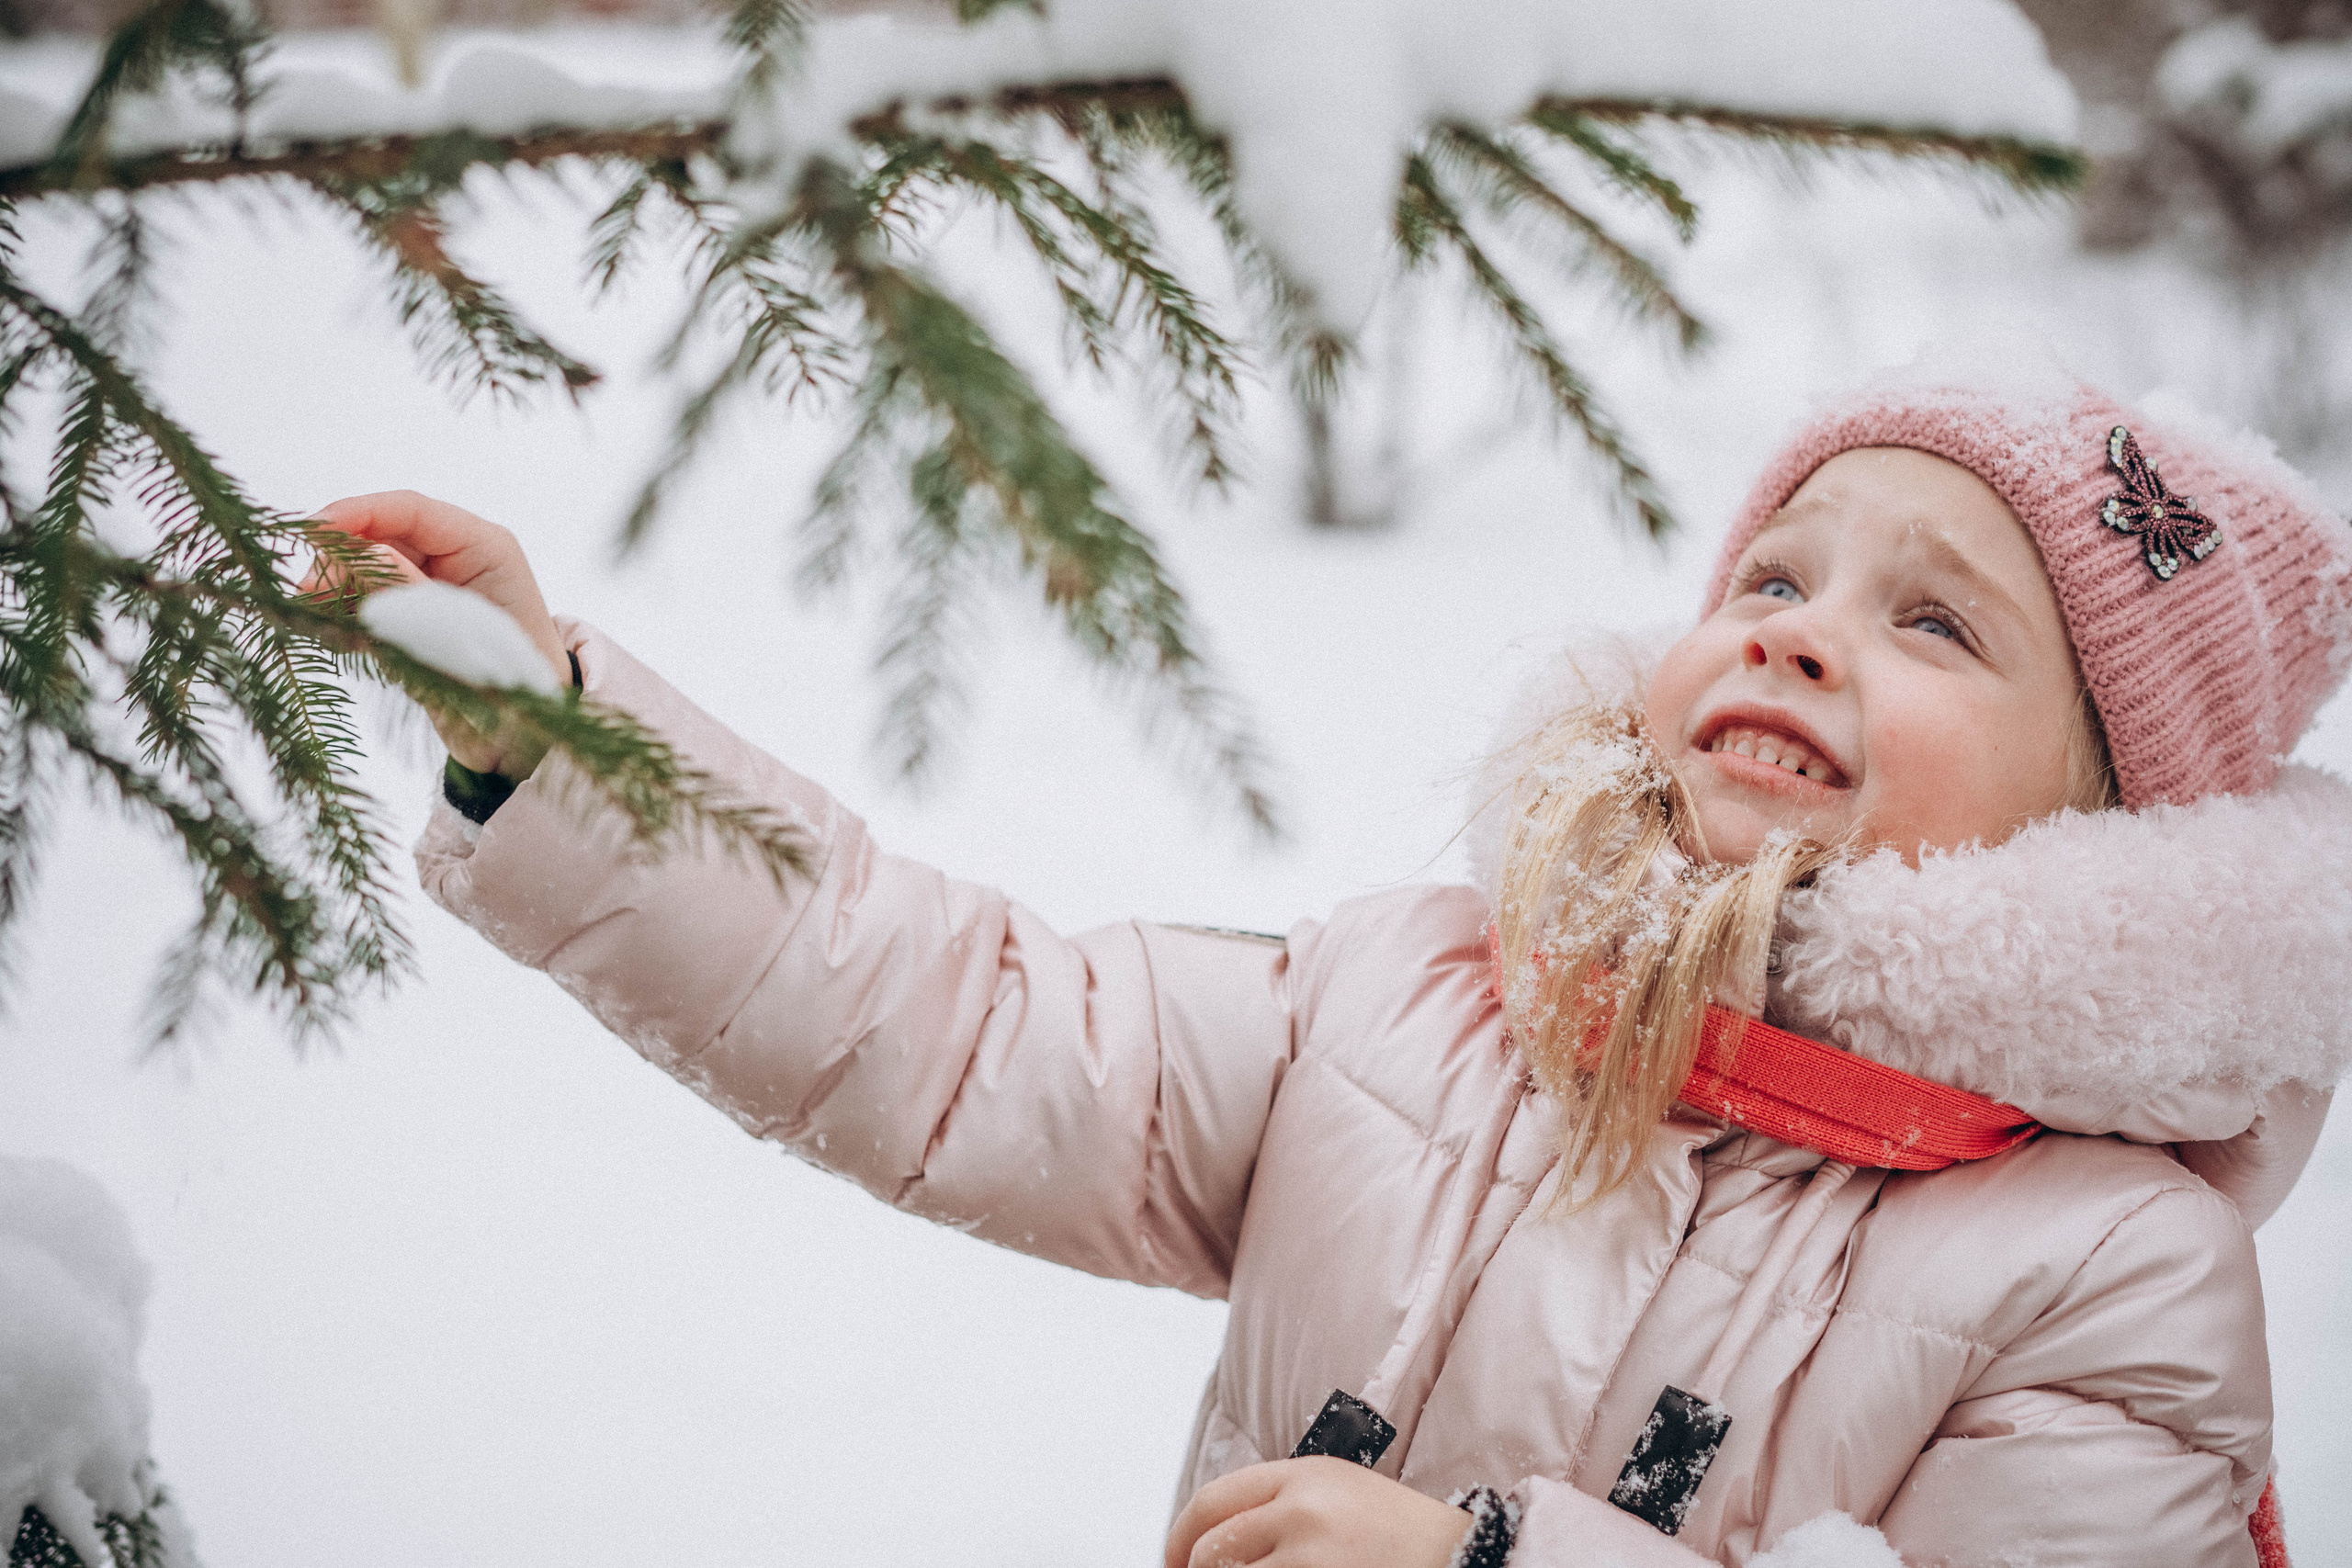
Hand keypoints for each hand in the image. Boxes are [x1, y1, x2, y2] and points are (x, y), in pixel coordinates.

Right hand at [302, 491, 569, 778]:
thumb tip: (369, 553)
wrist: (528, 725)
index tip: (312, 533)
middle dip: (339, 557)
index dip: (357, 514)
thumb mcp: (464, 635)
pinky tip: (328, 629)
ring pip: (369, 565)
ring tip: (312, 612)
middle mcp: (458, 555)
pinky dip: (344, 609)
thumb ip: (415, 592)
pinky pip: (369, 596)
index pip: (412, 511)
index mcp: (485, 548)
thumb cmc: (514, 678)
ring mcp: (434, 581)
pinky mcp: (414, 608)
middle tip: (306, 592)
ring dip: (335, 584)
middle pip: (382, 533)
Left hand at [1164, 1458, 1469, 1567]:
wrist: (1463, 1557)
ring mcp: (1311, 1555)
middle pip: (1210, 1550)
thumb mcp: (1339, 1495)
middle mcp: (1300, 1509)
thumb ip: (1280, 1506)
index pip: (1210, 1503)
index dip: (1179, 1540)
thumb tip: (1212, 1545)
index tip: (1174, 1563)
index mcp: (1301, 1475)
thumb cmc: (1403, 1538)